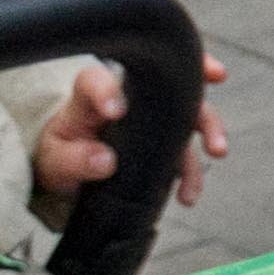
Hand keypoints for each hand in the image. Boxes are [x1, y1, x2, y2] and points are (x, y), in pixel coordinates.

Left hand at [27, 47, 229, 221]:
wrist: (71, 166)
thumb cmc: (60, 152)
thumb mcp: (55, 160)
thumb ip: (74, 159)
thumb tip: (106, 161)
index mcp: (90, 97)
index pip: (97, 81)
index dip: (107, 90)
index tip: (116, 111)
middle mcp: (130, 99)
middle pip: (168, 85)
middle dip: (193, 96)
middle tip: (205, 120)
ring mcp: (153, 117)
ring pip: (190, 112)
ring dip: (210, 129)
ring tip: (218, 152)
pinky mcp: (164, 139)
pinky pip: (185, 150)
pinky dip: (192, 172)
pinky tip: (187, 193)